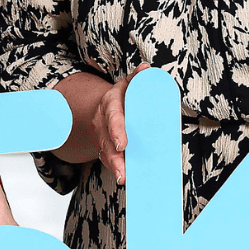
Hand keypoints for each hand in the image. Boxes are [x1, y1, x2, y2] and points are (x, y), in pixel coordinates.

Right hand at [92, 66, 148, 185]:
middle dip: (115, 158)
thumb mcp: (128, 83)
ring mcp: (102, 136)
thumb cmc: (121, 96)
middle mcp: (102, 122)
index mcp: (109, 104)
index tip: (123, 145)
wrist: (102, 105)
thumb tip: (147, 69)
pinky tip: (125, 179)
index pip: (113, 118)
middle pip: (107, 142)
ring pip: (106, 153)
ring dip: (115, 167)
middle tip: (123, 172)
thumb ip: (137, 77)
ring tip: (123, 179)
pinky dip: (116, 169)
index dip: (117, 131)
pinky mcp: (106, 147)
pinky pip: (109, 159)